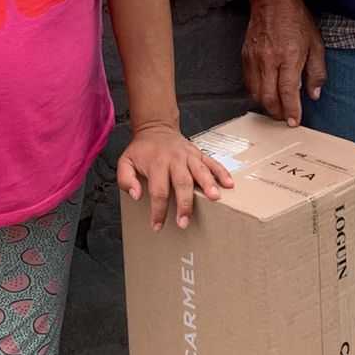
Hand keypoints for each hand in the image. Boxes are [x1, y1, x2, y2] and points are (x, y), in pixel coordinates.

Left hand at [116, 121, 234, 230]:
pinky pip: (212, 163)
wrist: (156, 128)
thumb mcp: (125, 162)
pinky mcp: (199, 154)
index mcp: (156, 163)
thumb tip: (136, 195)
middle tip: (185, 222)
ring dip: (208, 185)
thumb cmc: (142, 150)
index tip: (157, 226)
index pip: (158, 190)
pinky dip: (221, 173)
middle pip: (182, 183)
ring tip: (215, 198)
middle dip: (184, 204)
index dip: (158, 210)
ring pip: (200, 171)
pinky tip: (229, 184)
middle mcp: (174, 159)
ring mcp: (189, 156)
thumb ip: (126, 179)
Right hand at [242, 0, 326, 125]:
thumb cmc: (296, 20)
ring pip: (255, 93)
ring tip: (276, 108)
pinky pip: (248, 82)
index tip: (294, 122)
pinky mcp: (245, 57)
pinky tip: (265, 93)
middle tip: (285, 118)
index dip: (291, 110)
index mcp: (289, 57)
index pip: (288, 92)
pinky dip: (256, 92)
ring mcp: (254, 59)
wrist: (272, 1)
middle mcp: (269, 60)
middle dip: (277, 113)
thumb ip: (316, 72)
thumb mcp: (316, 44)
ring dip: (266, 105)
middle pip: (268, 97)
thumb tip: (314, 94)